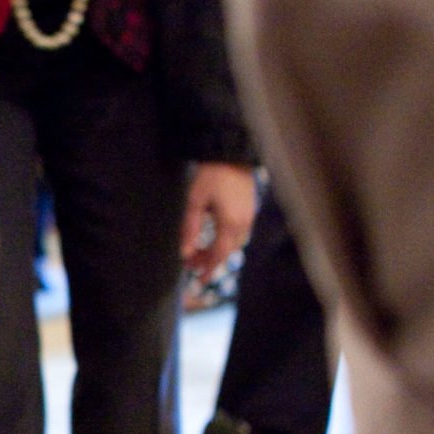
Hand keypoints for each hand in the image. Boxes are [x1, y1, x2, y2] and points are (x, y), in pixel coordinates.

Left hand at [181, 163, 258, 279]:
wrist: (231, 153)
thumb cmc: (211, 176)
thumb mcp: (195, 202)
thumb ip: (190, 229)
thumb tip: (184, 253)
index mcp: (230, 224)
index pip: (219, 255)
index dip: (209, 269)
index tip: (199, 280)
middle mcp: (243, 223)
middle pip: (227, 251)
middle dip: (210, 260)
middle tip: (191, 263)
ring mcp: (249, 216)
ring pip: (234, 243)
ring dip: (218, 250)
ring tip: (200, 251)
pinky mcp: (250, 209)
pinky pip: (239, 233)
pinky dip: (226, 240)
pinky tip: (214, 237)